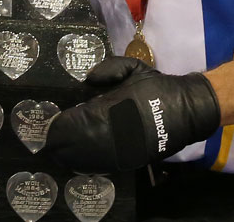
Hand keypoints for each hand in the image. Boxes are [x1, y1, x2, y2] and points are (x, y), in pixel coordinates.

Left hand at [45, 57, 220, 171]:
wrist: (189, 110)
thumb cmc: (158, 87)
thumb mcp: (134, 69)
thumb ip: (109, 70)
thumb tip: (86, 79)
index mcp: (116, 108)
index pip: (80, 120)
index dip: (61, 125)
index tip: (48, 122)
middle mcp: (117, 132)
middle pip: (79, 142)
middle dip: (60, 141)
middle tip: (45, 138)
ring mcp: (124, 149)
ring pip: (89, 157)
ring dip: (70, 154)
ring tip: (56, 149)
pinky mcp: (132, 159)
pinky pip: (103, 165)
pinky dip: (86, 163)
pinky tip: (75, 160)